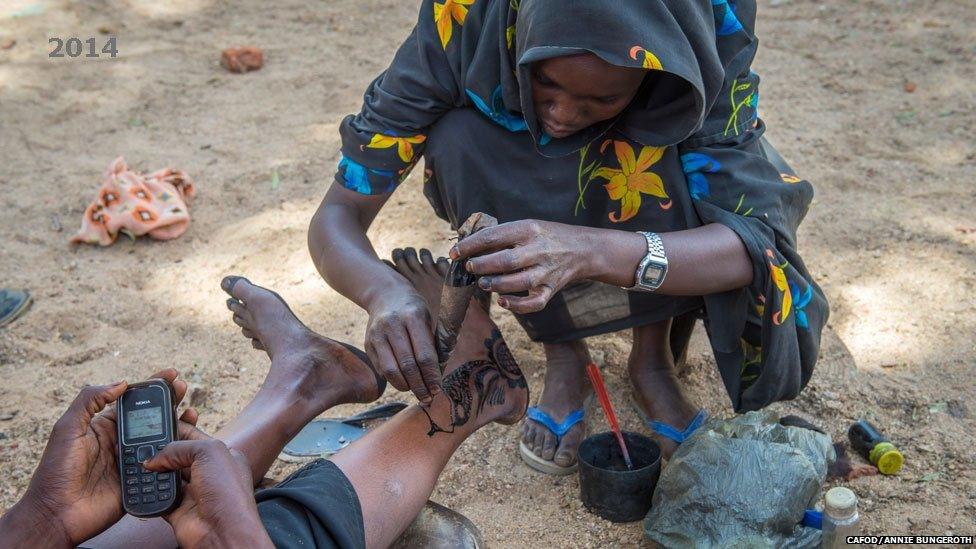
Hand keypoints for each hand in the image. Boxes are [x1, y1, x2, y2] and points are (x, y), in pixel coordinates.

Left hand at [0, 369, 195, 547]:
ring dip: (180, 425)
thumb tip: (121, 383)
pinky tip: (189, 442)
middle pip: (154, 417)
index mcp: (106, 427)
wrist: (58, 513)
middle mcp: (123, 442)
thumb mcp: (67, 429)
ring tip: (192, 413)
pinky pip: (165, 465)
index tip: (170, 374)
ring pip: (164, 440)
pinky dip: (179, 454)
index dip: (152, 387)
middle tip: (183, 388)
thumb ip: (90, 401)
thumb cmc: (57, 471)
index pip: (134, 402)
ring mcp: (135, 461)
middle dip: (171, 400)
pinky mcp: (143, 481)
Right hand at [143, 437, 272, 548]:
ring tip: (140, 463)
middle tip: (142, 444)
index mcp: (222, 456)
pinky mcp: (179, 511)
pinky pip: (159, 499)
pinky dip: (150, 493)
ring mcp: (194, 493)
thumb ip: (180, 447)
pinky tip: (142, 484)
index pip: (195, 437)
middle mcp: (208, 474)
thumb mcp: (208, 452)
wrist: (223, 531)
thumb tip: (155, 458)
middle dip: (162, 451)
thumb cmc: (227, 491)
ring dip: (155, 472)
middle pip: (179, 456)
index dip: (178, 428)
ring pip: (167, 477)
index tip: (158, 423)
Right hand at [364, 286, 439, 402]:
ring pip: (391, 370)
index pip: (424, 355)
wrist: (385, 295)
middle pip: (408, 365)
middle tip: (428, 398)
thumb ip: (431, 345)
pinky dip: (393, 379)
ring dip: (405, 386)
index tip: (438, 389)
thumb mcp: (428, 319)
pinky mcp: (368, 343)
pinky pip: (381, 368)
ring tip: (416, 391)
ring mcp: (377, 334)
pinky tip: (403, 382)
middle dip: (420, 386)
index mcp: (413, 317)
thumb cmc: (413, 310)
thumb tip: (436, 377)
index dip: (432, 376)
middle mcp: (392, 325)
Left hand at [453, 219, 614, 312]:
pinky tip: (503, 301)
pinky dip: (516, 305)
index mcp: (528, 230)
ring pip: (518, 283)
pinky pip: (534, 303)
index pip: (494, 236)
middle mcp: (538, 250)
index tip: (455, 252)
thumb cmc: (546, 236)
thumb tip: (467, 245)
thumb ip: (502, 235)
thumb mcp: (527, 226)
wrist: (583, 249)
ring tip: (483, 282)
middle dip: (482, 265)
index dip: (471, 245)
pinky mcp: (551, 289)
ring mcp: (546, 272)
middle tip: (470, 267)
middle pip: (505, 261)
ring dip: (496, 284)